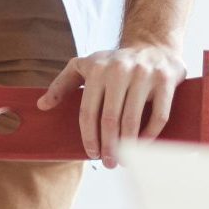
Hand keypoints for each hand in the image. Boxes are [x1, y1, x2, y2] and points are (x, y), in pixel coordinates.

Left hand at [36, 43, 186, 166]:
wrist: (154, 45)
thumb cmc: (116, 63)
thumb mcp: (86, 65)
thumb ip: (62, 84)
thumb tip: (42, 105)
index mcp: (99, 69)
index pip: (89, 112)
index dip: (89, 137)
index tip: (92, 153)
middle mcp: (121, 69)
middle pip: (110, 119)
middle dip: (108, 147)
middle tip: (109, 163)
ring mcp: (145, 73)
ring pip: (132, 120)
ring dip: (128, 147)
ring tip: (124, 160)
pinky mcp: (166, 80)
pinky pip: (158, 116)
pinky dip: (150, 135)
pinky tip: (144, 145)